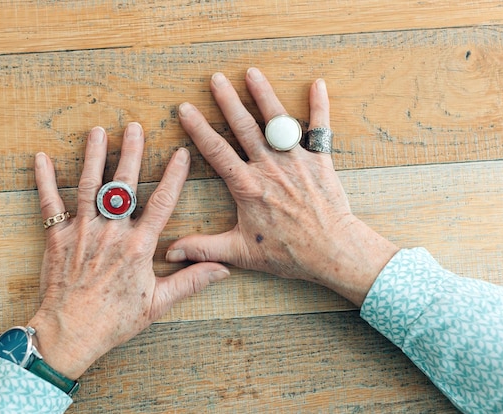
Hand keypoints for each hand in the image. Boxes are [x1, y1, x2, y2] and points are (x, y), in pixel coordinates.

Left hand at [27, 123, 229, 379]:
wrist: (70, 333)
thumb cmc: (114, 320)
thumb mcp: (158, 303)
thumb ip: (191, 281)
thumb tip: (223, 270)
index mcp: (138, 246)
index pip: (162, 202)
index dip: (173, 176)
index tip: (180, 153)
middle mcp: (111, 232)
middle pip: (122, 184)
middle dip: (130, 153)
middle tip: (134, 127)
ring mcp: (82, 231)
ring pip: (88, 185)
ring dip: (93, 156)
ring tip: (97, 131)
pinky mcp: (57, 237)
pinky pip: (49, 203)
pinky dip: (44, 179)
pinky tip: (41, 157)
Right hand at [168, 68, 398, 305]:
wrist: (331, 251)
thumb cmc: (288, 253)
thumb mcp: (240, 252)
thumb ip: (204, 248)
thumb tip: (171, 253)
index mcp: (247, 186)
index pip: (216, 151)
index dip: (198, 129)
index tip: (185, 109)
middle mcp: (269, 167)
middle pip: (243, 127)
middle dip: (227, 100)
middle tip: (215, 78)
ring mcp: (296, 160)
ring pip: (276, 121)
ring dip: (264, 95)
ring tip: (251, 72)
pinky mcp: (321, 161)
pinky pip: (320, 129)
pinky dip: (320, 106)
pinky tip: (317, 84)